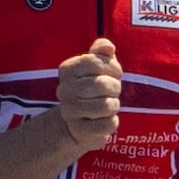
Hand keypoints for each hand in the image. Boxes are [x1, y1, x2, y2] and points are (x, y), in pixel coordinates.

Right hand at [46, 38, 126, 161]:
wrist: (79, 122)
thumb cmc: (93, 88)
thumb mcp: (98, 66)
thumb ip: (102, 51)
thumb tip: (107, 47)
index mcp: (67, 70)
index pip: (95, 61)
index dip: (113, 67)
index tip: (115, 73)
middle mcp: (63, 90)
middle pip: (101, 84)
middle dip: (115, 87)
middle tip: (112, 91)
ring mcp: (69, 112)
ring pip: (106, 105)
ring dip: (114, 105)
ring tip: (108, 105)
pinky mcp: (79, 131)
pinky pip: (108, 125)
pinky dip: (112, 122)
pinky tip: (104, 120)